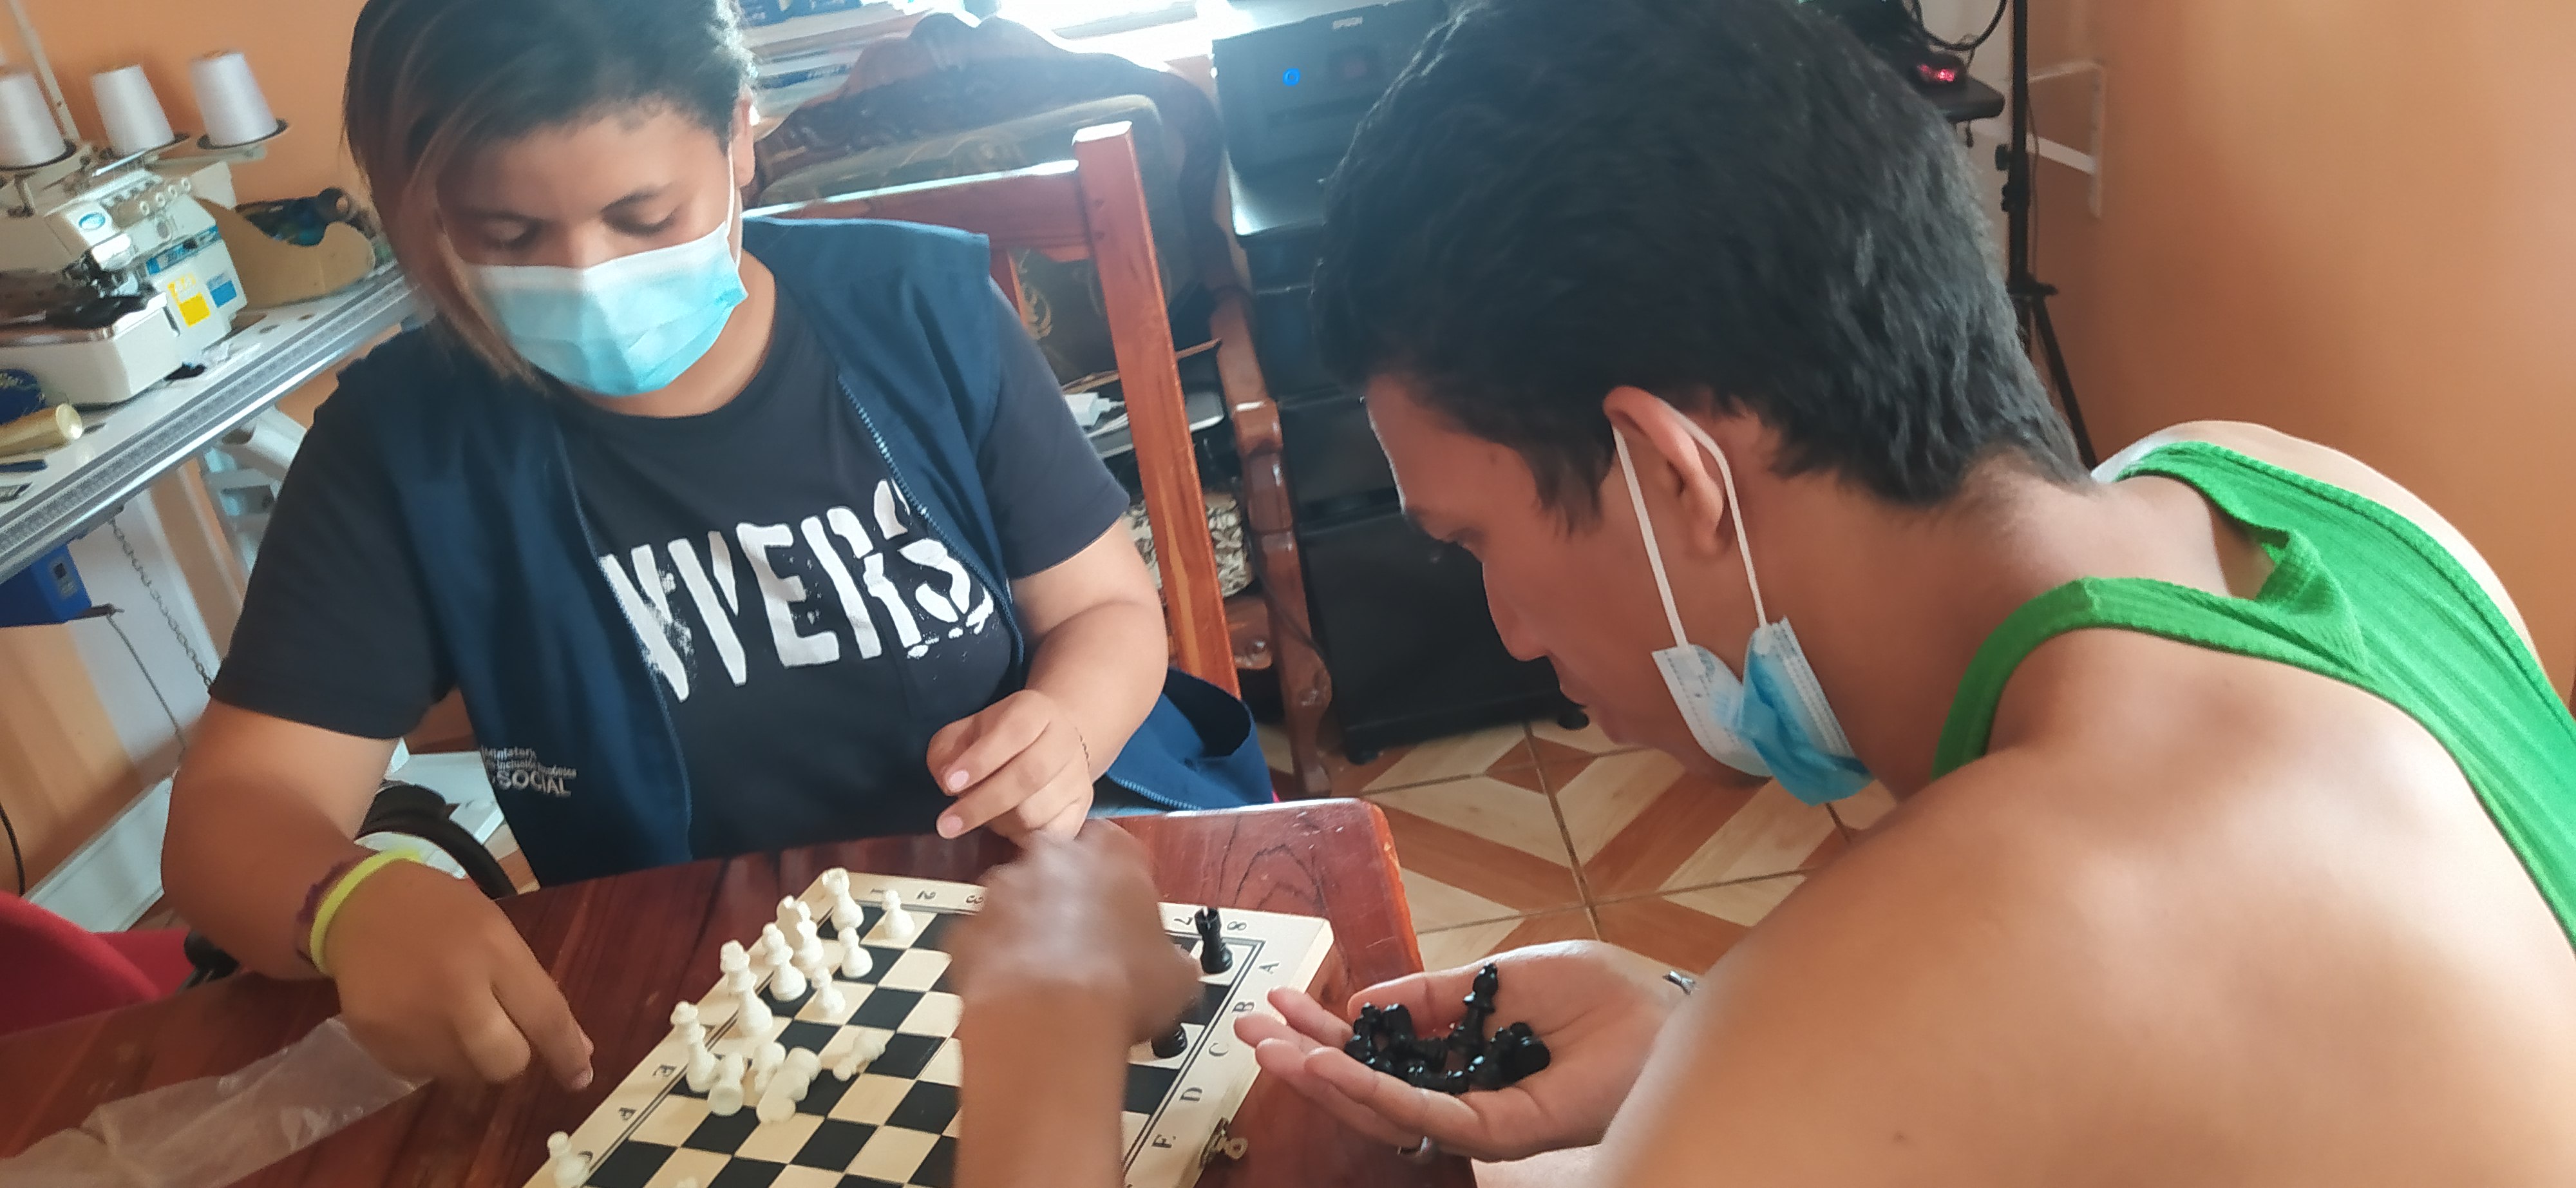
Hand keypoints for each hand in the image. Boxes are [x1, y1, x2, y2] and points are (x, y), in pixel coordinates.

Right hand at [327, 860, 593, 1089]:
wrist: (357, 905)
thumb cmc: (439, 912)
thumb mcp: (496, 930)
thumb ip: (536, 989)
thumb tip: (577, 1047)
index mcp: (493, 950)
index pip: (545, 1018)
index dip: (568, 1055)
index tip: (580, 1078)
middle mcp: (454, 990)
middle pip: (505, 1063)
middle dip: (513, 1058)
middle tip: (503, 1037)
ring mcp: (411, 1019)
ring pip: (464, 1075)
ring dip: (471, 1059)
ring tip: (453, 1019)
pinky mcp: (376, 1039)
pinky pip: (422, 1073)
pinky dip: (432, 1059)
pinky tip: (421, 1022)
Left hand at [926, 689, 1093, 840]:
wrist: (1050, 743)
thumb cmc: (998, 739)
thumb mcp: (965, 731)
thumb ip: (948, 751)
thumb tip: (946, 781)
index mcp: (1035, 711)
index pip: (1013, 733)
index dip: (980, 761)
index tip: (949, 785)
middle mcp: (1065, 740)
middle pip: (1029, 776)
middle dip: (983, 803)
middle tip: (948, 823)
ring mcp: (1078, 776)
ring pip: (1038, 811)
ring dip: (999, 822)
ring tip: (980, 818)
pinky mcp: (1084, 808)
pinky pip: (1054, 835)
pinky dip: (1024, 839)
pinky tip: (1006, 832)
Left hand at [950, 823, 1197, 1044]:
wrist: (1049, 1025)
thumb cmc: (1124, 989)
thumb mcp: (1176, 974)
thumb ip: (1170, 954)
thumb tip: (1171, 967)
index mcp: (1110, 852)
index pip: (1113, 845)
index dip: (1116, 882)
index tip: (1119, 914)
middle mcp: (1050, 857)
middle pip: (1057, 868)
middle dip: (1065, 897)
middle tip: (1082, 943)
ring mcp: (998, 892)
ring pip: (1013, 903)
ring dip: (1026, 928)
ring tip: (1045, 977)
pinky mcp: (961, 931)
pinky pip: (981, 941)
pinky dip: (993, 960)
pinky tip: (1013, 993)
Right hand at [1233, 941, 1680, 1160]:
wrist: (1662, 1020)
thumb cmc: (1603, 997)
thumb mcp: (1500, 975)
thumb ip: (1435, 994)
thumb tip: (1367, 1002)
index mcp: (1461, 1053)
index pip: (1379, 1050)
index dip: (1325, 1030)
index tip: (1279, 1004)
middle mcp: (1461, 1090)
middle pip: (1368, 1084)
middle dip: (1305, 1059)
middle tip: (1250, 1033)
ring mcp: (1477, 1115)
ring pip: (1384, 1107)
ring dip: (1324, 1079)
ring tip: (1273, 1054)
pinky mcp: (1498, 1132)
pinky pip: (1425, 1114)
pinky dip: (1375, 1092)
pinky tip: (1331, 1070)